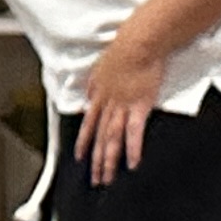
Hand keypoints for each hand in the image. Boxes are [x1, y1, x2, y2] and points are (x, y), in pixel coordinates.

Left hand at [78, 39, 168, 186]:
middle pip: (100, 137)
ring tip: (107, 178)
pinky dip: (132, 149)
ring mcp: (123, 106)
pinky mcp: (140, 106)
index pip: (89, 123)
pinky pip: (134, 132)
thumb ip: (95, 81)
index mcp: (99, 93)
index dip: (83, 141)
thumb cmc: (125, 46)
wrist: (139, 42)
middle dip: (96, 160)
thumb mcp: (102, 64)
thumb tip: (89, 91)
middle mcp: (108, 102)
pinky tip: (132, 164)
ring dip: (109, 160)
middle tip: (95, 178)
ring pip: (112, 138)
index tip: (80, 155)